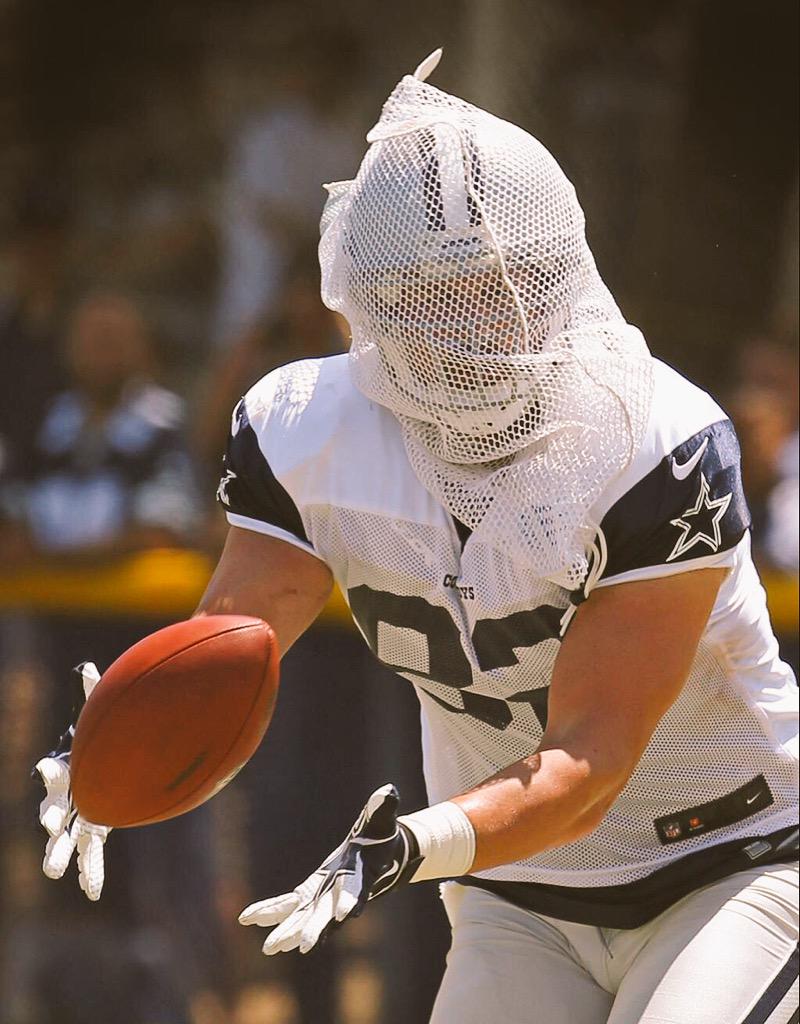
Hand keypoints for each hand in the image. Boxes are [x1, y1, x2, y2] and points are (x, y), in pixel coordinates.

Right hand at [33, 662, 110, 900]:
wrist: (112, 765)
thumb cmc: (99, 740)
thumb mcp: (95, 717)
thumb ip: (92, 694)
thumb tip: (89, 670)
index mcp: (64, 772)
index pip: (53, 772)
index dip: (51, 772)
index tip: (51, 768)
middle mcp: (66, 798)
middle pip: (52, 811)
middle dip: (50, 820)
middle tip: (49, 829)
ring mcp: (79, 818)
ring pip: (67, 839)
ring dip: (61, 854)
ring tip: (53, 872)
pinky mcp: (95, 830)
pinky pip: (92, 854)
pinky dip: (92, 872)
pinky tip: (92, 893)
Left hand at [239, 784, 421, 954]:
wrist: (375, 854)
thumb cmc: (380, 836)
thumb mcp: (382, 821)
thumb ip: (383, 808)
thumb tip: (388, 791)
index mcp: (361, 877)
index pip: (356, 891)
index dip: (351, 900)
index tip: (347, 914)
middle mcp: (341, 894)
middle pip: (327, 915)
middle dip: (315, 929)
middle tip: (304, 946)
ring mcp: (324, 897)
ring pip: (303, 918)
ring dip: (288, 931)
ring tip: (270, 947)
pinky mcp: (310, 894)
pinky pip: (287, 904)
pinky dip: (270, 910)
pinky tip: (249, 918)